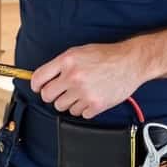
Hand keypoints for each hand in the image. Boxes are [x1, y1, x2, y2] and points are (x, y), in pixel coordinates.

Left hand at [30, 41, 150, 119]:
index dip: (36, 85)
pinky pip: (80, 114)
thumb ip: (60, 64)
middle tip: (60, 91)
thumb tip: (44, 77)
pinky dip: (84, 109)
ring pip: (62, 107)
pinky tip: (91, 98)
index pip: (38, 78)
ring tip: (80, 92)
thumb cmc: (106, 56)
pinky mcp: (96, 105)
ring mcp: (84, 93)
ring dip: (69, 102)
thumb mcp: (78, 52)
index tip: (38, 88)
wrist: (130, 62)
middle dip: (52, 95)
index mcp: (67, 61)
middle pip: (47, 96)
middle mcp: (73, 77)